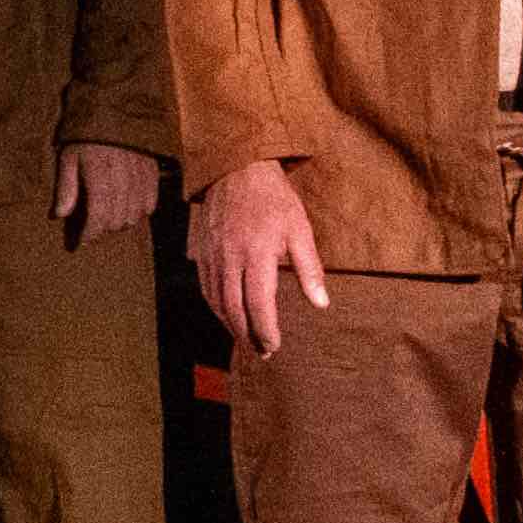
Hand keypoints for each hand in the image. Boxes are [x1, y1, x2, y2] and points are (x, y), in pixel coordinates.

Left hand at [53, 143, 161, 248]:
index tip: (79, 242)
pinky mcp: (153, 175)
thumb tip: (60, 216)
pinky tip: (127, 208)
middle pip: (116, 221)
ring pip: (134, 217)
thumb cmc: (86, 136)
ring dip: (120, 222)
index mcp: (99, 177)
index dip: (89, 235)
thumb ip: (66, 188)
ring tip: (108, 218)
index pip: (98, 218)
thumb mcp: (68, 158)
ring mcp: (141, 179)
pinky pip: (150, 205)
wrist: (116, 110)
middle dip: (102, 229)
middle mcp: (123, 181)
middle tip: (91, 227)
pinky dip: (139, 212)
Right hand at [191, 156, 328, 355]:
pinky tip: (227, 317)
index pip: (259, 304)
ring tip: (246, 340)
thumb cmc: (274, 200)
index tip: (274, 346)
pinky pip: (205, 288)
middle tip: (262, 353)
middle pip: (234, 309)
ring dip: (230, 326)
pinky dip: (216, 307)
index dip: (265, 330)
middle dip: (247, 335)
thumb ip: (310, 269)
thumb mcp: (300, 230)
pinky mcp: (201, 252)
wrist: (236, 169)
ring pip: (216, 302)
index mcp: (256, 254)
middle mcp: (229, 259)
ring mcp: (211, 256)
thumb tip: (321, 303)